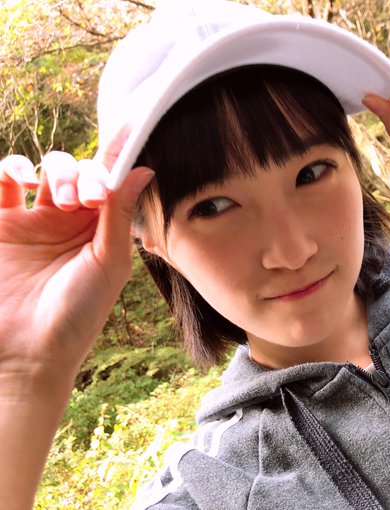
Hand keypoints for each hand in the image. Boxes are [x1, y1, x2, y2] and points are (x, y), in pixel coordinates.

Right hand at [0, 137, 153, 389]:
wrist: (25, 353)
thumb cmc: (77, 315)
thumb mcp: (108, 262)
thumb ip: (120, 214)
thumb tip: (144, 169)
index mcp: (102, 229)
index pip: (110, 182)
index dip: (118, 158)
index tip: (130, 129)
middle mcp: (70, 221)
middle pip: (80, 170)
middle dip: (85, 174)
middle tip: (87, 200)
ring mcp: (32, 220)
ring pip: (44, 168)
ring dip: (56, 171)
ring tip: (59, 201)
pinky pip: (2, 181)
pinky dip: (10, 167)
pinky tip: (21, 178)